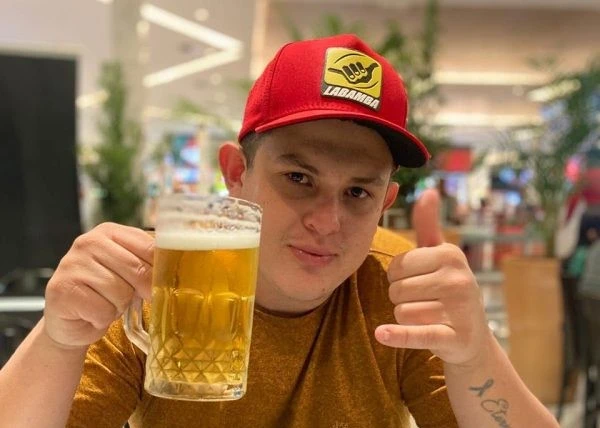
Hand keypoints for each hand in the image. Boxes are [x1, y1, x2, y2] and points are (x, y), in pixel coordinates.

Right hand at [43, 223, 153, 347]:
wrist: (68, 320)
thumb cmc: (104, 293)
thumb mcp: (129, 273)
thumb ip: (147, 265)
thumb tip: (174, 276)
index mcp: (110, 232)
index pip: (149, 247)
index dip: (161, 270)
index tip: (164, 284)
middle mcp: (88, 242)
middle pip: (137, 269)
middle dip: (138, 291)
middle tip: (127, 298)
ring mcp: (72, 264)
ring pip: (120, 292)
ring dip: (118, 306)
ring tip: (105, 303)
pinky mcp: (62, 290)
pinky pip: (102, 310)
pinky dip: (102, 318)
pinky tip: (91, 313)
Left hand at [375, 189, 489, 366]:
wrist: (473, 339)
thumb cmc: (449, 289)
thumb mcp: (440, 255)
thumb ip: (428, 225)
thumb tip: (428, 191)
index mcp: (450, 255)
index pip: (396, 266)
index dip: (398, 278)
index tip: (418, 282)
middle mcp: (458, 279)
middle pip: (396, 289)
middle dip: (401, 298)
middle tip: (424, 302)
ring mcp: (459, 309)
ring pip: (400, 312)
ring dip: (406, 319)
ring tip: (428, 317)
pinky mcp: (453, 337)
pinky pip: (415, 333)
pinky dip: (398, 336)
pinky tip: (381, 334)